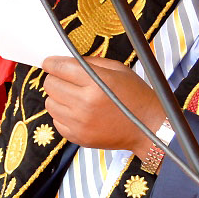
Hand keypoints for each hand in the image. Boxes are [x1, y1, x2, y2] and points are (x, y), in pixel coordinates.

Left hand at [41, 55, 165, 154]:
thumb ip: (89, 63)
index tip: (50, 62)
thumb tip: (64, 60)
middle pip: (50, 85)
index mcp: (95, 83)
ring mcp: (80, 123)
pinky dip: (63, 115)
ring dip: (58, 98)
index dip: (52, 63)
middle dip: (55, 78)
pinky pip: (56, 121)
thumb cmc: (135, 96)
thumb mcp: (117, 70)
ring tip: (74, 97)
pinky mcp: (78, 137)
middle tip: (66, 79)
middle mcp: (85, 103)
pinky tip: (78, 112)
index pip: (60, 68)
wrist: (149, 128)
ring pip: (49, 104)